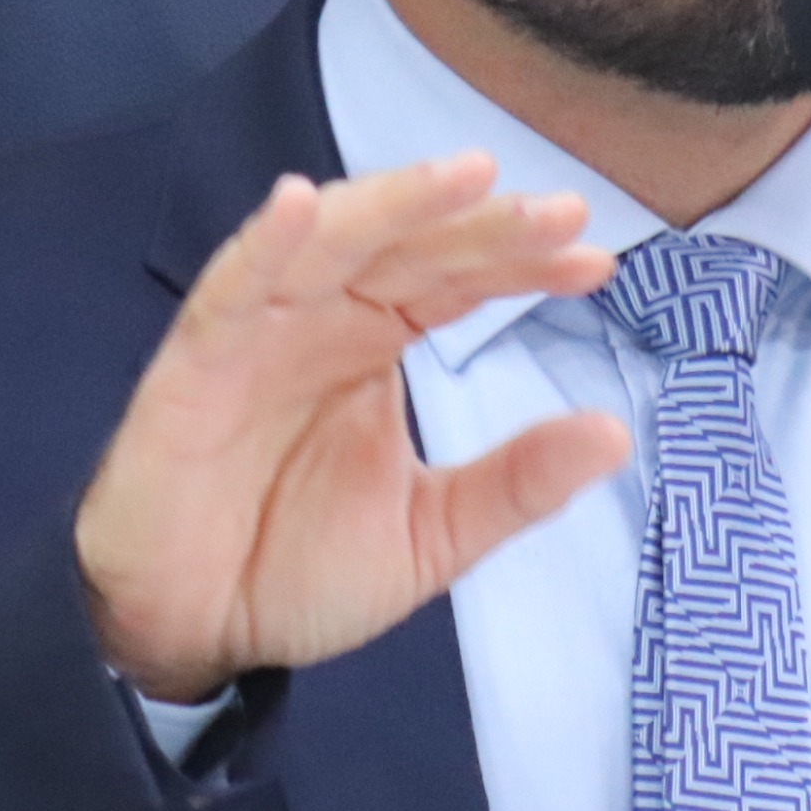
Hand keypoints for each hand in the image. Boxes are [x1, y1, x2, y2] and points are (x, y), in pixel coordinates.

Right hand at [73, 153, 626, 700]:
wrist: (193, 633)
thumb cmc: (296, 570)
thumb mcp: (430, 535)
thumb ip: (515, 485)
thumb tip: (618, 434)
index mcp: (378, 345)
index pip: (459, 281)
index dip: (522, 264)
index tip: (597, 260)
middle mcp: (325, 321)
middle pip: (411, 247)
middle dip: (484, 225)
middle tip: (562, 213)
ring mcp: (261, 332)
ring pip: (331, 242)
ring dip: (394, 203)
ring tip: (466, 177)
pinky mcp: (198, 362)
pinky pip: (231, 289)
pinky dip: (263, 244)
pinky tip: (298, 205)